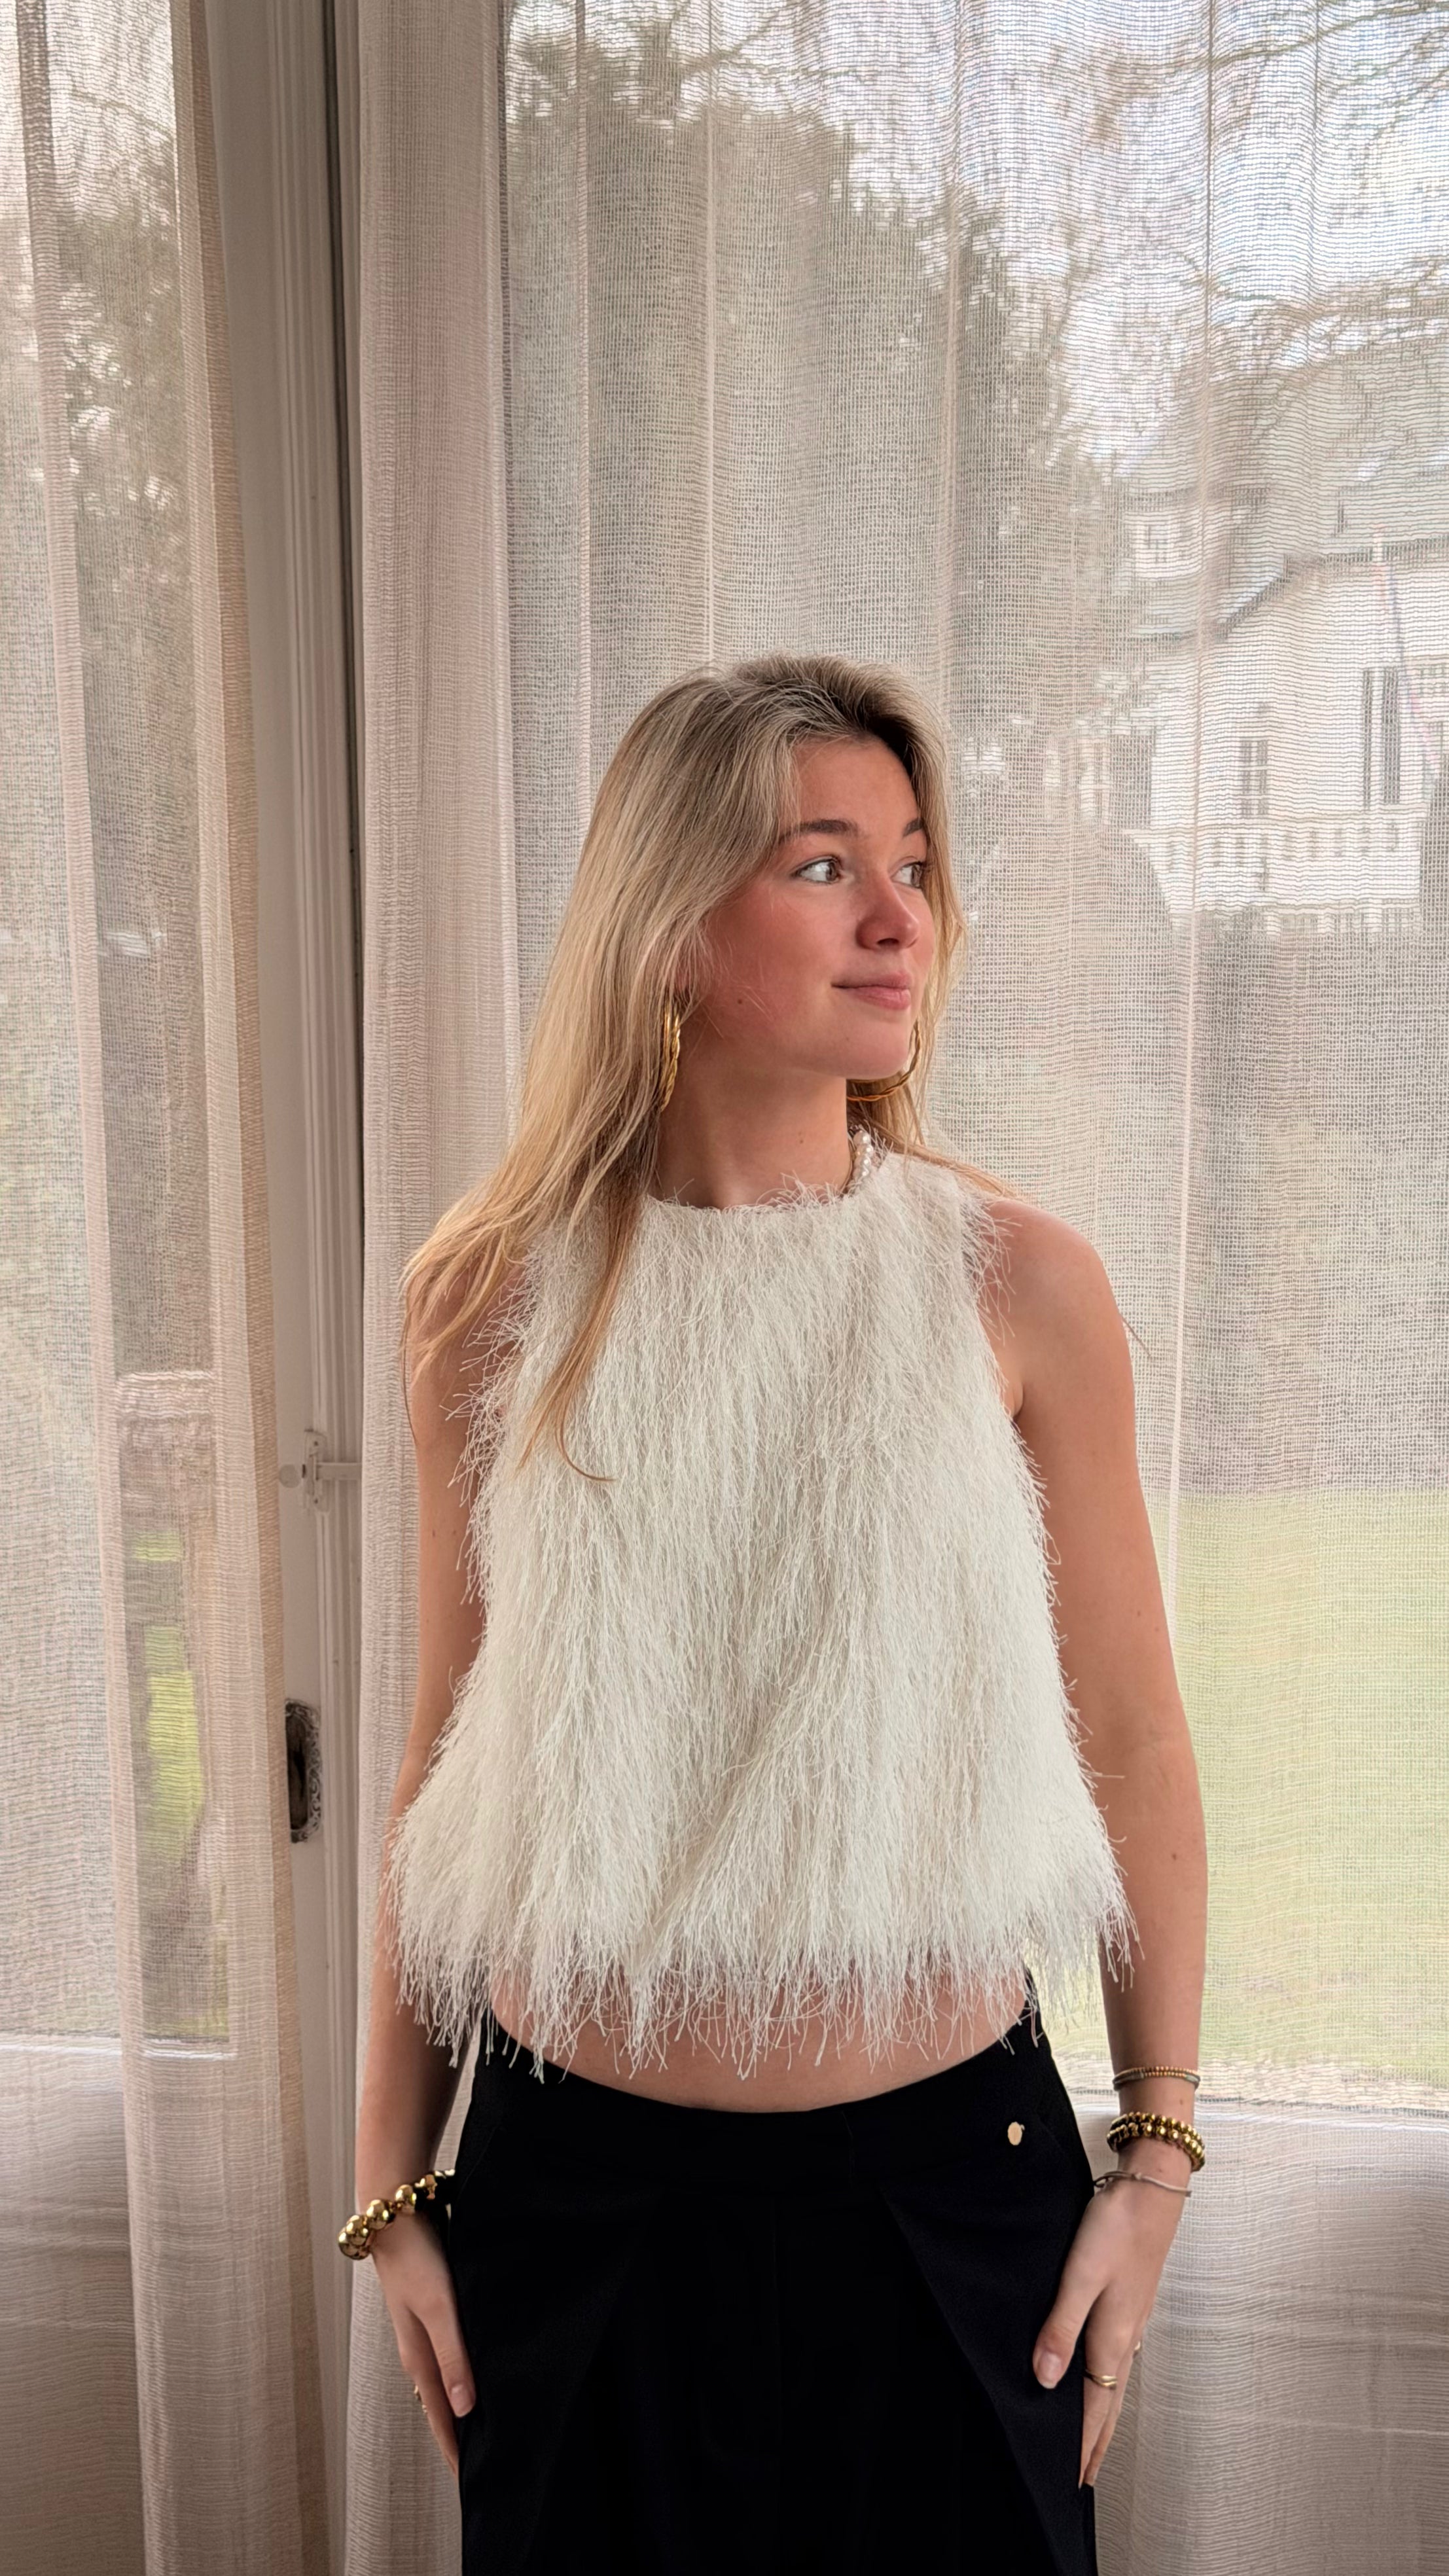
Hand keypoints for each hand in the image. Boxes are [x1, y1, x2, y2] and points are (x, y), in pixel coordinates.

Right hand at [373, 2214, 476, 2476]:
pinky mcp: (432, 2313)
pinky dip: (463, 2378)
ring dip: (463, 2410)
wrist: (394, 2216)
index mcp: (419, 2360)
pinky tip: (479, 2374)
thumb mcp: (440, 2309)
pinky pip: (450, 2359)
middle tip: (487, 2469)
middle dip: (461, 2441)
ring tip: (486, 2432)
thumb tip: (467, 2410)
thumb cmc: (417, 2261)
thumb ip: (454, 2356)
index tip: (474, 2487)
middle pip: (444, 2409)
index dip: (456, 2455)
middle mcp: (420, 2353)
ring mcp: (424, 2333)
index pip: (444, 2422)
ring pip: (447, 2385)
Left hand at [1031, 2140, 1189, 2488]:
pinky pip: (1120, 2360)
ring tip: (1095, 2445)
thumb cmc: (1116, 2226)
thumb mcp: (1080, 2274)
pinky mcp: (1132, 2303)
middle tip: (1084, 2480)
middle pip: (1109, 2405)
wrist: (1153, 2186)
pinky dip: (1109, 2385)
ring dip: (1104, 2418)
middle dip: (1096, 2444)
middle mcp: (1126, 2337)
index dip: (1081, 2445)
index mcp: (1112, 2337)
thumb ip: (1061, 2326)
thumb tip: (1043, 2379)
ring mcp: (1132, 2321)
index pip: (1093, 2407)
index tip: (1071, 2481)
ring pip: (1116, 2384)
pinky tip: (1104, 2380)